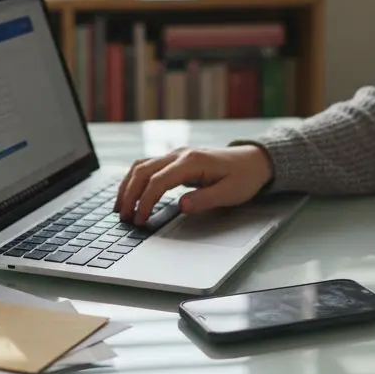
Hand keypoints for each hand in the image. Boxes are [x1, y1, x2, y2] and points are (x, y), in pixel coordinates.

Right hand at [115, 145, 273, 224]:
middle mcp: (180, 154)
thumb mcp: (230, 193)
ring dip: (128, 185)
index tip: (140, 220)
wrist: (253, 160)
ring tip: (120, 207)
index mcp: (192, 161)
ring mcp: (176, 154)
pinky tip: (131, 194)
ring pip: (141, 165)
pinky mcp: (176, 159)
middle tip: (123, 216)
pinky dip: (135, 180)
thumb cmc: (244, 177)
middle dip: (129, 194)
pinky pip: (148, 166)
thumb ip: (205, 200)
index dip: (145, 201)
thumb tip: (181, 206)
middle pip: (143, 170)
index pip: (158, 181)